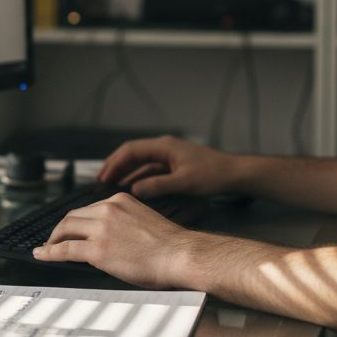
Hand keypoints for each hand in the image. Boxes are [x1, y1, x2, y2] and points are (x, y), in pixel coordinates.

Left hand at [33, 192, 205, 288]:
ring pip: (66, 229)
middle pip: (73, 216)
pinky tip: (43, 255)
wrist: (180, 255)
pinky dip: (50, 252)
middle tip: (54, 239)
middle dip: (61, 229)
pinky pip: (65, 249)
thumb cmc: (171, 246)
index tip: (72, 228)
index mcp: (121, 200)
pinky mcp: (97, 249)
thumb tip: (114, 238)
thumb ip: (126, 223)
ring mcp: (101, 228)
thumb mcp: (145, 221)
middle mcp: (108, 209)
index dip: (77, 221)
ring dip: (53, 240)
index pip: (90, 209)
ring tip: (47, 248)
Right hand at [97, 135, 236, 198]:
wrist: (236, 174)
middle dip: (116, 166)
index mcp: (165, 146)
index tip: (102, 177)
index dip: (114, 163)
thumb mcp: (184, 183)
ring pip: (141, 162)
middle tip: (100, 180)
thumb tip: (133, 190)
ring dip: (127, 172)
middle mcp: (165, 147)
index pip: (131, 150)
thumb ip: (158, 186)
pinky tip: (133, 188)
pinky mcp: (176, 165)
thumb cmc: (213, 175)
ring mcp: (170, 156)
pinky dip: (139, 177)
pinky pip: (151, 169)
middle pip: (133, 154)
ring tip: (112, 185)